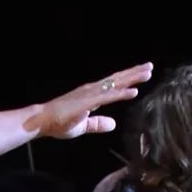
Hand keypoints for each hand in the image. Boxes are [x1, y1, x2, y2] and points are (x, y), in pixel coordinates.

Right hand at [36, 64, 152, 140]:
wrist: (41, 121)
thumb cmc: (59, 122)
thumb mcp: (83, 125)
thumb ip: (98, 124)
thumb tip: (113, 124)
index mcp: (91, 94)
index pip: (113, 84)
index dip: (128, 79)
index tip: (142, 73)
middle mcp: (92, 90)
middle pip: (117, 79)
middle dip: (134, 73)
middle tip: (149, 66)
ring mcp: (90, 94)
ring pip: (115, 84)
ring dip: (131, 78)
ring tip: (147, 73)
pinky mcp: (87, 102)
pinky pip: (108, 97)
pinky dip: (121, 93)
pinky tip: (134, 91)